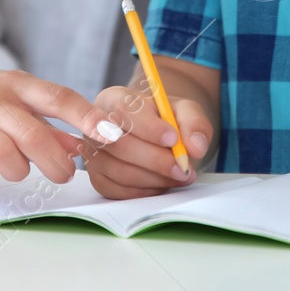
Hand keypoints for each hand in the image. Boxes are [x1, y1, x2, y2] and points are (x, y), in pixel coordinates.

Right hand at [0, 67, 124, 196]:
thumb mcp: (7, 100)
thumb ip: (44, 123)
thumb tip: (80, 145)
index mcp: (13, 83)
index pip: (58, 97)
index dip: (87, 117)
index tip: (112, 134)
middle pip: (33, 133)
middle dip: (55, 162)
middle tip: (62, 176)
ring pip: (2, 153)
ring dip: (17, 171)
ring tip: (15, 173)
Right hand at [84, 84, 213, 198]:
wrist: (156, 135)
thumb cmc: (166, 120)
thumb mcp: (185, 111)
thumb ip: (194, 123)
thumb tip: (195, 146)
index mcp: (114, 99)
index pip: (124, 111)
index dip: (149, 128)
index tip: (173, 139)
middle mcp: (96, 126)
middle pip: (119, 145)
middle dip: (156, 161)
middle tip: (183, 168)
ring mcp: (94, 154)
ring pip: (121, 172)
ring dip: (155, 178)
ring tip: (179, 176)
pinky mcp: (98, 178)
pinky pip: (120, 191)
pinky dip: (146, 190)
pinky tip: (162, 182)